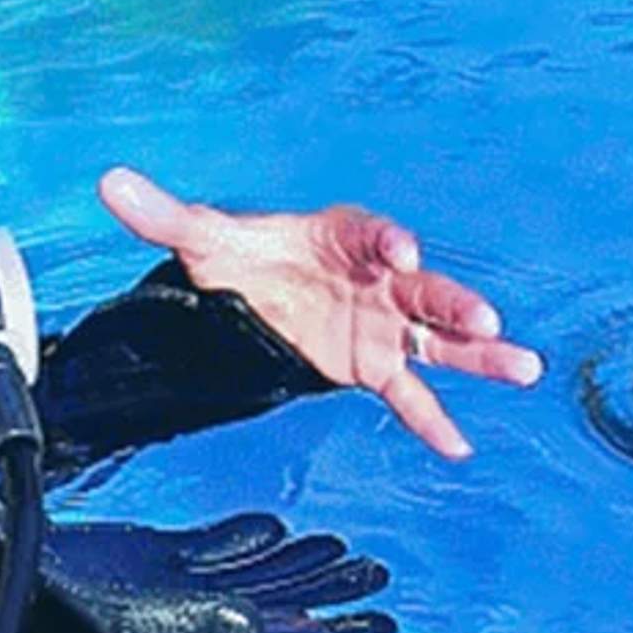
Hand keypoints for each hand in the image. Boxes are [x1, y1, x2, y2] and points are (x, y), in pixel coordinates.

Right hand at [0, 501, 393, 632]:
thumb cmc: (28, 610)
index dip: (316, 631)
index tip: (366, 629)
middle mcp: (188, 612)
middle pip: (277, 605)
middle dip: (331, 597)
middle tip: (382, 590)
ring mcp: (177, 583)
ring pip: (256, 575)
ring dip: (308, 569)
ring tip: (357, 563)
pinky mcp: (158, 556)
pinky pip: (213, 547)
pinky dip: (247, 538)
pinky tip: (279, 531)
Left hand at [99, 166, 543, 461]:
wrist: (250, 295)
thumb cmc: (241, 258)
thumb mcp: (201, 238)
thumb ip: (164, 215)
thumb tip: (107, 183)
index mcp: (347, 236)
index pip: (376, 236)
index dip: (390, 244)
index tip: (402, 254)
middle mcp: (378, 279)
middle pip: (426, 292)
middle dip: (456, 305)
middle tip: (488, 320)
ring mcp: (382, 325)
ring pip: (438, 341)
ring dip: (481, 354)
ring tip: (525, 368)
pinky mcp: (373, 365)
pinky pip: (410, 394)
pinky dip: (433, 420)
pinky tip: (459, 448)